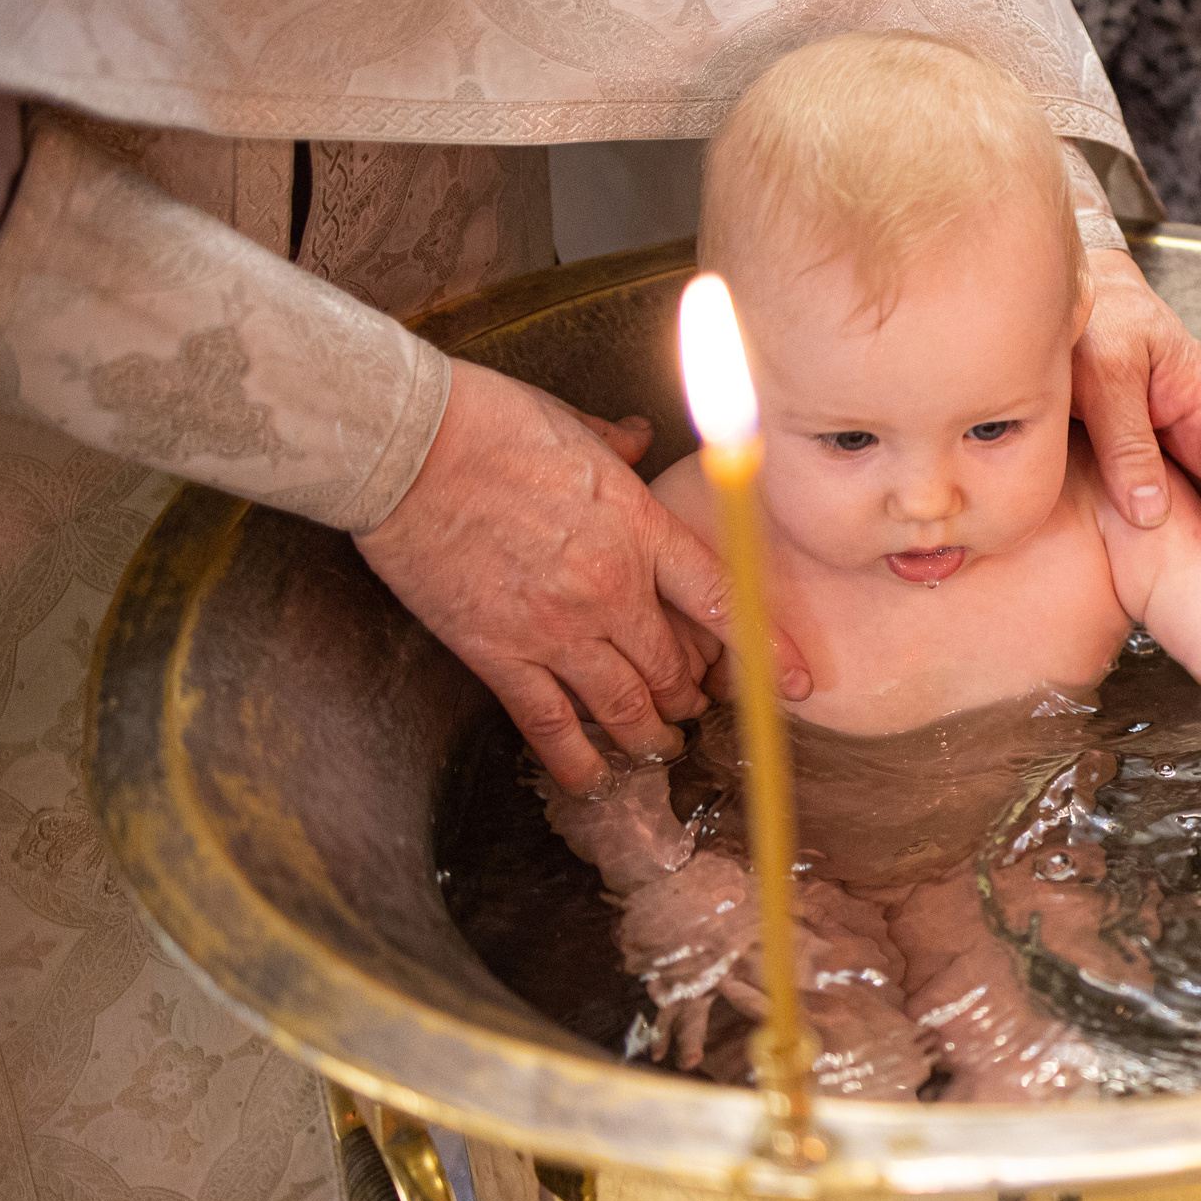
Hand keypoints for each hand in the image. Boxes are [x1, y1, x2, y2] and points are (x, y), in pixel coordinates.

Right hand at [357, 358, 810, 794]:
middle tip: (692, 705)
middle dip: (691, 696)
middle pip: (674, 668)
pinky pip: (549, 725)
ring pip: (624, 707)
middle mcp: (609, 590)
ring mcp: (554, 628)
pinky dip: (576, 759)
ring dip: (648, 734)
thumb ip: (617, 446)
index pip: (723, 602)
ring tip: (655, 743)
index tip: (795, 686)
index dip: (766, 651)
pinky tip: (592, 778)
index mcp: (639, 530)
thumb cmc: (489, 422)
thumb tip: (638, 438)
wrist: (405, 445)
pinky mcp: (497, 652)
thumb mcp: (573, 426)